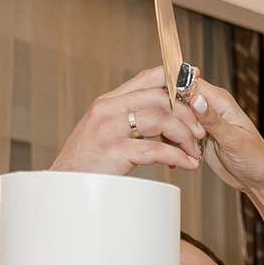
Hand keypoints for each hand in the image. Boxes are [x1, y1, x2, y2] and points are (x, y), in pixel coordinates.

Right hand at [48, 68, 205, 175]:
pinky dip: (177, 156)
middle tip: (201, 131)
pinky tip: (187, 164)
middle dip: (187, 113)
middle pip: (158, 98)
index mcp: (108, 102)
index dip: (173, 78)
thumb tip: (155, 112)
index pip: (145, 78)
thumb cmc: (86, 163)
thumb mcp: (103, 131)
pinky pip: (154, 150)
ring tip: (195, 151)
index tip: (195, 81)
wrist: (62, 186)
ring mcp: (109, 129)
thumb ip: (125, 118)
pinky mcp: (114, 152)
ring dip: (184, 136)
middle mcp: (108, 109)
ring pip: (160, 119)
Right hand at [173, 75, 263, 200]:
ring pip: (174, 118)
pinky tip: (177, 155)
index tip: (164, 106)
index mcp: (220, 100)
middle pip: (177, 99)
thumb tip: (195, 99)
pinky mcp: (197, 138)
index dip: (172, 89)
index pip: (188, 82)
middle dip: (169, 114)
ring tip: (177, 147)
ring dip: (171, 132)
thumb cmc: (256, 159)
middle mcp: (210, 108)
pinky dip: (174, 144)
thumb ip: (213, 120)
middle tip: (174, 134)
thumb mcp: (234, 139)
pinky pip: (178, 135)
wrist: (259, 181)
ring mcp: (202, 123)